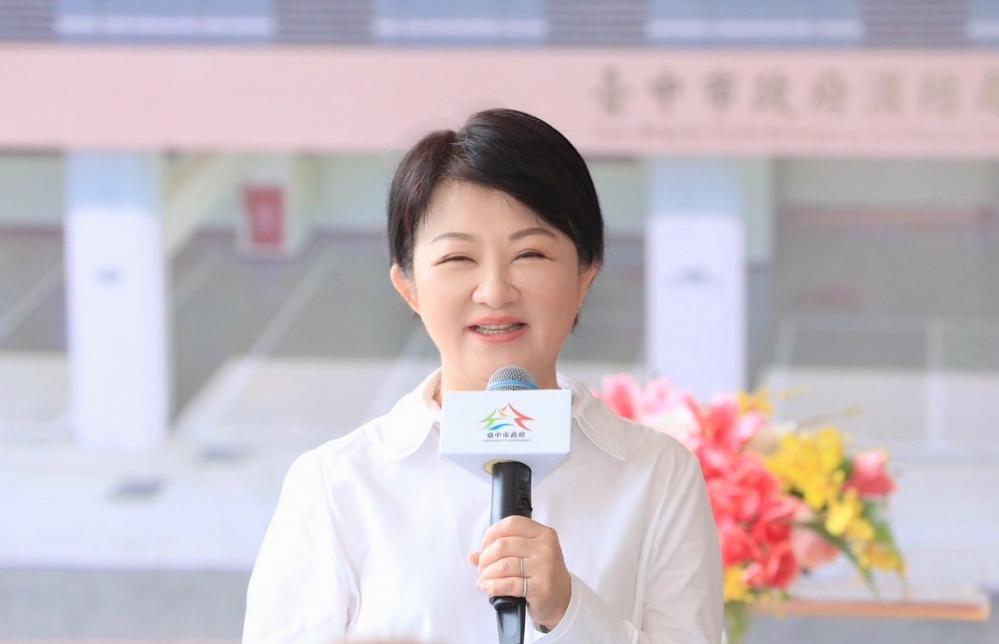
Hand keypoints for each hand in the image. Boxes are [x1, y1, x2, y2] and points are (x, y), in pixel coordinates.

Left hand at [467, 516, 571, 630]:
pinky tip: (487, 587)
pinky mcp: (541, 588)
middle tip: (481, 567)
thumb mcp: (529, 556)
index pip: (512, 523)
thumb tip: (473, 556)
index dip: (492, 533)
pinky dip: (493, 586)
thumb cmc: (543, 574)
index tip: (484, 545)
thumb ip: (503, 551)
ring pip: (504, 565)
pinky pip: (509, 584)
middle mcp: (546, 548)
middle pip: (503, 545)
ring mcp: (545, 567)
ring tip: (483, 579)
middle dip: (485, 558)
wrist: (563, 600)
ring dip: (487, 574)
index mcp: (543, 534)